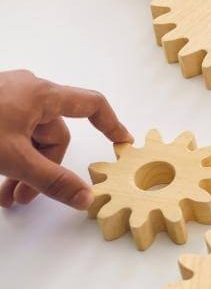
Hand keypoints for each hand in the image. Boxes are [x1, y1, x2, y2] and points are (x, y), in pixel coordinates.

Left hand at [0, 70, 132, 209]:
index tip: (121, 145)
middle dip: (43, 169)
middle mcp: (27, 90)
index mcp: (42, 94)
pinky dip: (7, 157)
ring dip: (22, 169)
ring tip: (5, 197)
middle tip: (25, 198)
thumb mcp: (13, 159)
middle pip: (53, 133)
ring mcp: (4, 97)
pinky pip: (9, 133)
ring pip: (28, 137)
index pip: (91, 105)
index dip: (111, 124)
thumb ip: (51, 181)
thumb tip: (87, 198)